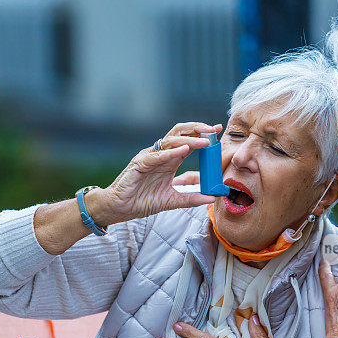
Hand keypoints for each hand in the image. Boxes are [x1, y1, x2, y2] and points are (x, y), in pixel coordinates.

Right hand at [92, 122, 222, 224]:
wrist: (120, 208)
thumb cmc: (141, 201)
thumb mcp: (171, 201)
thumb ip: (190, 198)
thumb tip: (211, 198)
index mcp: (169, 160)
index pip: (188, 141)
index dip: (202, 134)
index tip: (218, 131)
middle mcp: (160, 154)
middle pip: (180, 133)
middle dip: (197, 129)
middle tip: (213, 130)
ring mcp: (149, 157)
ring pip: (170, 141)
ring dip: (189, 140)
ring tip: (205, 141)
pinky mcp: (139, 164)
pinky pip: (157, 156)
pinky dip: (171, 152)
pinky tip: (184, 150)